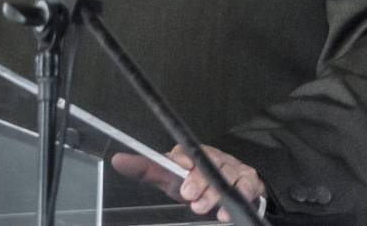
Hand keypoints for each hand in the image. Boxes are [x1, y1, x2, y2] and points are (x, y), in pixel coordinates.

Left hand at [113, 143, 264, 221]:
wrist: (232, 191)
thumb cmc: (196, 183)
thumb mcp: (170, 179)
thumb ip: (147, 170)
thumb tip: (118, 160)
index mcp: (193, 153)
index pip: (187, 151)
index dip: (183, 158)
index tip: (179, 166)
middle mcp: (213, 156)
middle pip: (207, 163)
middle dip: (198, 179)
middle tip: (188, 194)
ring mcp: (233, 168)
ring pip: (225, 176)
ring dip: (213, 193)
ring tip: (202, 208)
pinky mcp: (249, 181)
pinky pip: (245, 188)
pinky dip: (236, 199)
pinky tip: (225, 214)